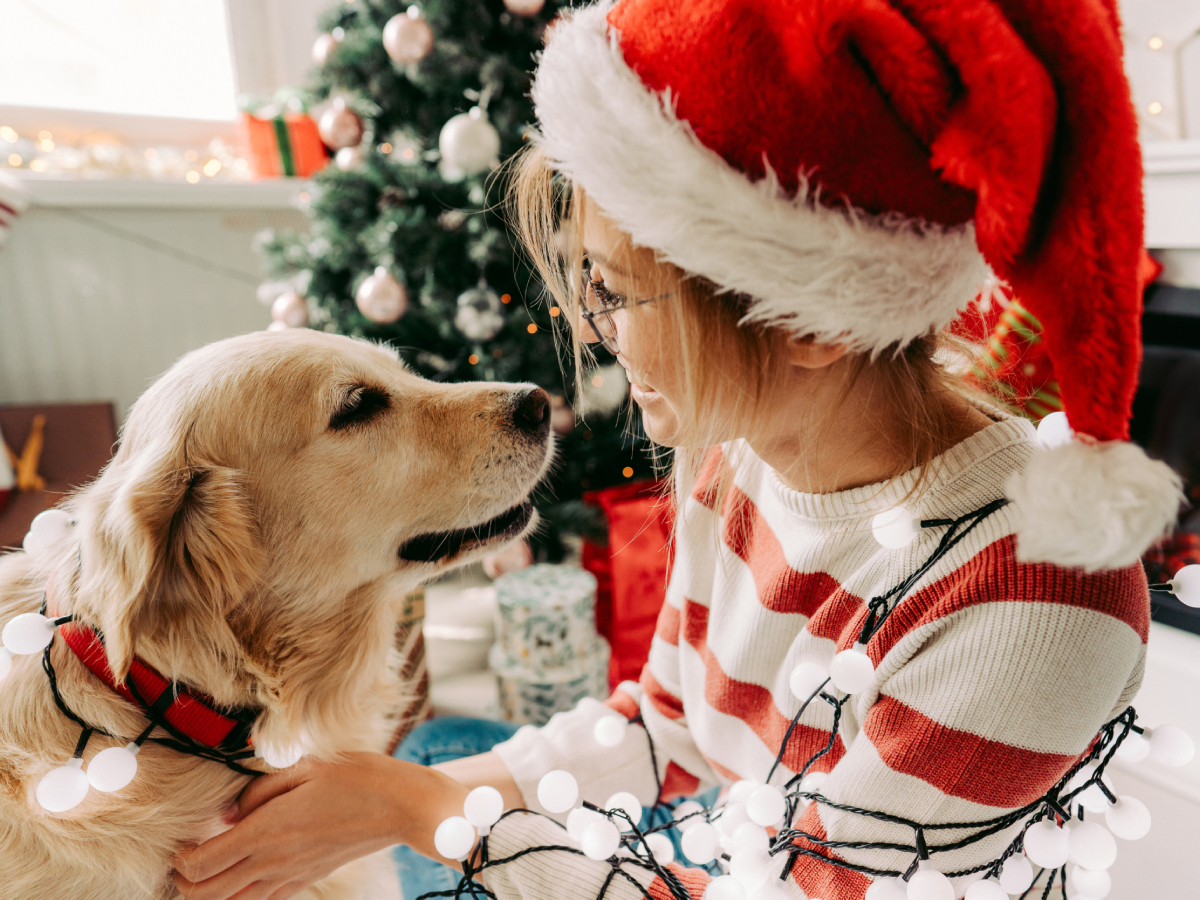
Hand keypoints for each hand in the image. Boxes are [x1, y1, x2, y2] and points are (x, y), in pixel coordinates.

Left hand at [172, 752, 468, 899]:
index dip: (181, 858)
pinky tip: (237, 878)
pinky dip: (238, 896)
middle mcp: (273, 860)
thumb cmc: (357, 777)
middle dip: (184, 883)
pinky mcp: (306, 879)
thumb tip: (227, 811)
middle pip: (208, 892)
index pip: (204, 861)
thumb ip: (259, 789)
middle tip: (180, 862)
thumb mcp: (305, 766)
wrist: (401, 807)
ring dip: (207, 894)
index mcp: (268, 829)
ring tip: (200, 875)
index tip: (180, 842)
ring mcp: (290, 875)